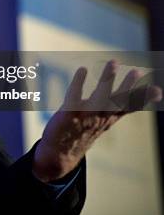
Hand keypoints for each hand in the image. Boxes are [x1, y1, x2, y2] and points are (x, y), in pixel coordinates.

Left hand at [32, 60, 161, 182]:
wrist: (60, 152)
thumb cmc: (85, 129)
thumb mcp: (106, 118)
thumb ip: (122, 106)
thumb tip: (141, 98)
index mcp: (110, 117)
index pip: (129, 107)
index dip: (143, 99)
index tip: (159, 91)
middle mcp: (100, 117)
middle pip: (117, 100)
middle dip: (128, 86)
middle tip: (137, 71)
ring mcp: (85, 116)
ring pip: (100, 96)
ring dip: (108, 79)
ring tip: (114, 63)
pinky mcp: (68, 114)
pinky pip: (74, 96)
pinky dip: (79, 82)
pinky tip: (82, 69)